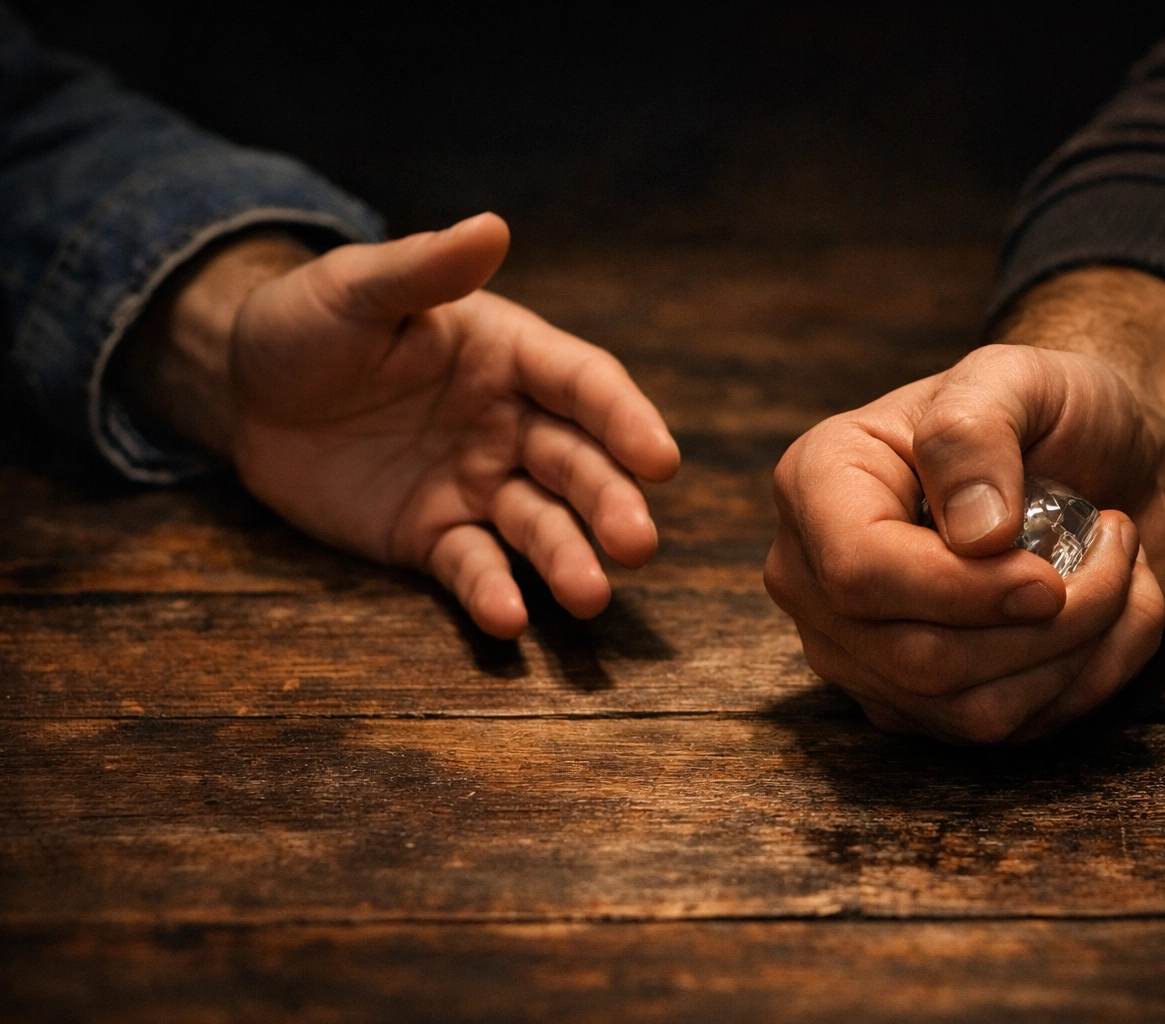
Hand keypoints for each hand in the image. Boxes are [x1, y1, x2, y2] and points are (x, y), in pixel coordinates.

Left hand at [116, 214, 679, 637]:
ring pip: (540, 525)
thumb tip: (492, 226)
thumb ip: (424, 270)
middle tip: (637, 544)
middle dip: (612, 504)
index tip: (662, 460)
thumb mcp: (356, 290)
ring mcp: (477, 486)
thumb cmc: (308, 324)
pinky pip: (473, 567)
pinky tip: (509, 619)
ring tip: (590, 597)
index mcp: (510, 356)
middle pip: (579, 465)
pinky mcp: (434, 537)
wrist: (244, 394)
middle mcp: (511, 424)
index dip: (626, 421)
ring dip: (570, 559)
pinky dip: (493, 593)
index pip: (585, 386)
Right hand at [765, 268, 1164, 742]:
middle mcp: (817, 581)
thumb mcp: (1016, 377)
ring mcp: (861, 654)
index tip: (1049, 572)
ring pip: (968, 710)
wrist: (1096, 460)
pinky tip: (1105, 615)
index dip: (963, 589)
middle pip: (919, 660)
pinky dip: (1084, 679)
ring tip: (1115, 571)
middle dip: (1045, 625)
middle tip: (1116, 546)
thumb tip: (977, 535)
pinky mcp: (918, 705)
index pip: (860, 574)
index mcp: (818, 486)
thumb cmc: (1046, 411)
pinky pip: (1007, 730)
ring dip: (1076, 652)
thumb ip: (977, 432)